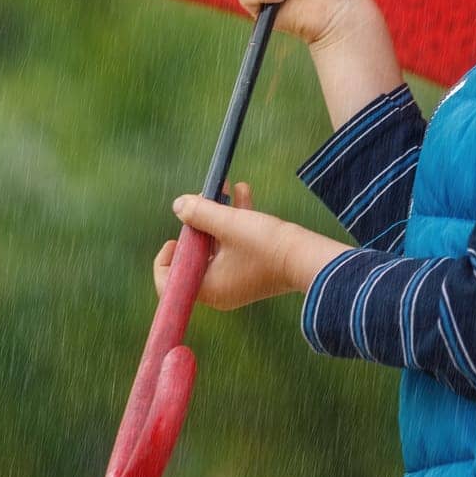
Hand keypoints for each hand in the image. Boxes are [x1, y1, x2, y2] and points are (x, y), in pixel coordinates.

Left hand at [153, 182, 295, 309]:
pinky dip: (235, 223)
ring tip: (224, 186)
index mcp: (207, 289)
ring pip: (216, 247)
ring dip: (219, 216)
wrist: (308, 257)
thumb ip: (199, 213)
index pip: (170, 281)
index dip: (167, 255)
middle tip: (203, 201)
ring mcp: (236, 281)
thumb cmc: (266, 245)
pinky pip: (235, 246)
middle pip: (194, 258)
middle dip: (199, 224)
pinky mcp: (253, 269)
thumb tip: (178, 205)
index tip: (177, 234)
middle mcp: (219, 290)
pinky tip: (242, 191)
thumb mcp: (229, 223)